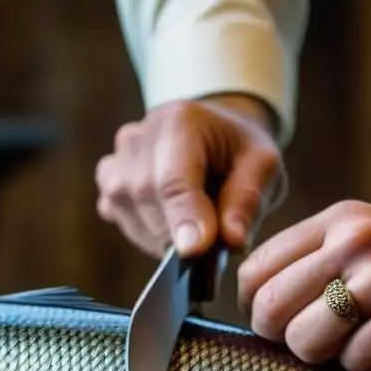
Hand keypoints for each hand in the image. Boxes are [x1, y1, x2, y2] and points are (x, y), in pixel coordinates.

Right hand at [95, 94, 281, 258]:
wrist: (211, 138)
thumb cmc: (238, 151)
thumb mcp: (262, 166)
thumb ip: (248, 201)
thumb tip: (232, 241)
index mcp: (180, 121)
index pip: (173, 178)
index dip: (183, 217)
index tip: (196, 250)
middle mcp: (137, 137)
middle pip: (147, 199)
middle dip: (178, 232)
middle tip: (212, 244)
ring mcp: (116, 163)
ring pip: (132, 216)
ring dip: (165, 237)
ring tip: (195, 227)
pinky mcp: (107, 187)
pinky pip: (123, 222)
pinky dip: (149, 235)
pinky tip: (172, 223)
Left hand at [236, 200, 370, 370]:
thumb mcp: (365, 239)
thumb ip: (314, 262)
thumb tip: (259, 313)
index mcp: (336, 222)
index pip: (255, 272)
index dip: (258, 308)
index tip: (284, 321)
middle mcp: (354, 243)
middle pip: (269, 309)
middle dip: (283, 339)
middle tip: (315, 341)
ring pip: (303, 340)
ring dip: (323, 357)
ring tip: (354, 344)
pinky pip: (353, 361)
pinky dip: (365, 366)